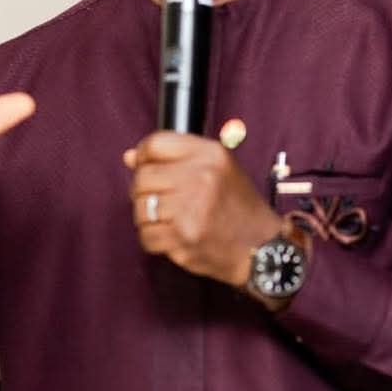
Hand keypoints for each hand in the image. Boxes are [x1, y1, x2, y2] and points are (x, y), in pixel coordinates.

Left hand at [124, 131, 280, 288]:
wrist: (261, 246)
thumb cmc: (237, 205)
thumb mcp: (217, 167)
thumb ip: (175, 158)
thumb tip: (130, 157)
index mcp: (210, 154)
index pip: (155, 144)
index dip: (143, 156)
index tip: (145, 166)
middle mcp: (202, 177)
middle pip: (143, 176)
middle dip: (143, 190)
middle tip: (159, 198)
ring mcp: (192, 209)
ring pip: (141, 207)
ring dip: (148, 216)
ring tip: (168, 218)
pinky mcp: (184, 238)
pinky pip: (146, 235)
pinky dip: (153, 238)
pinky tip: (171, 234)